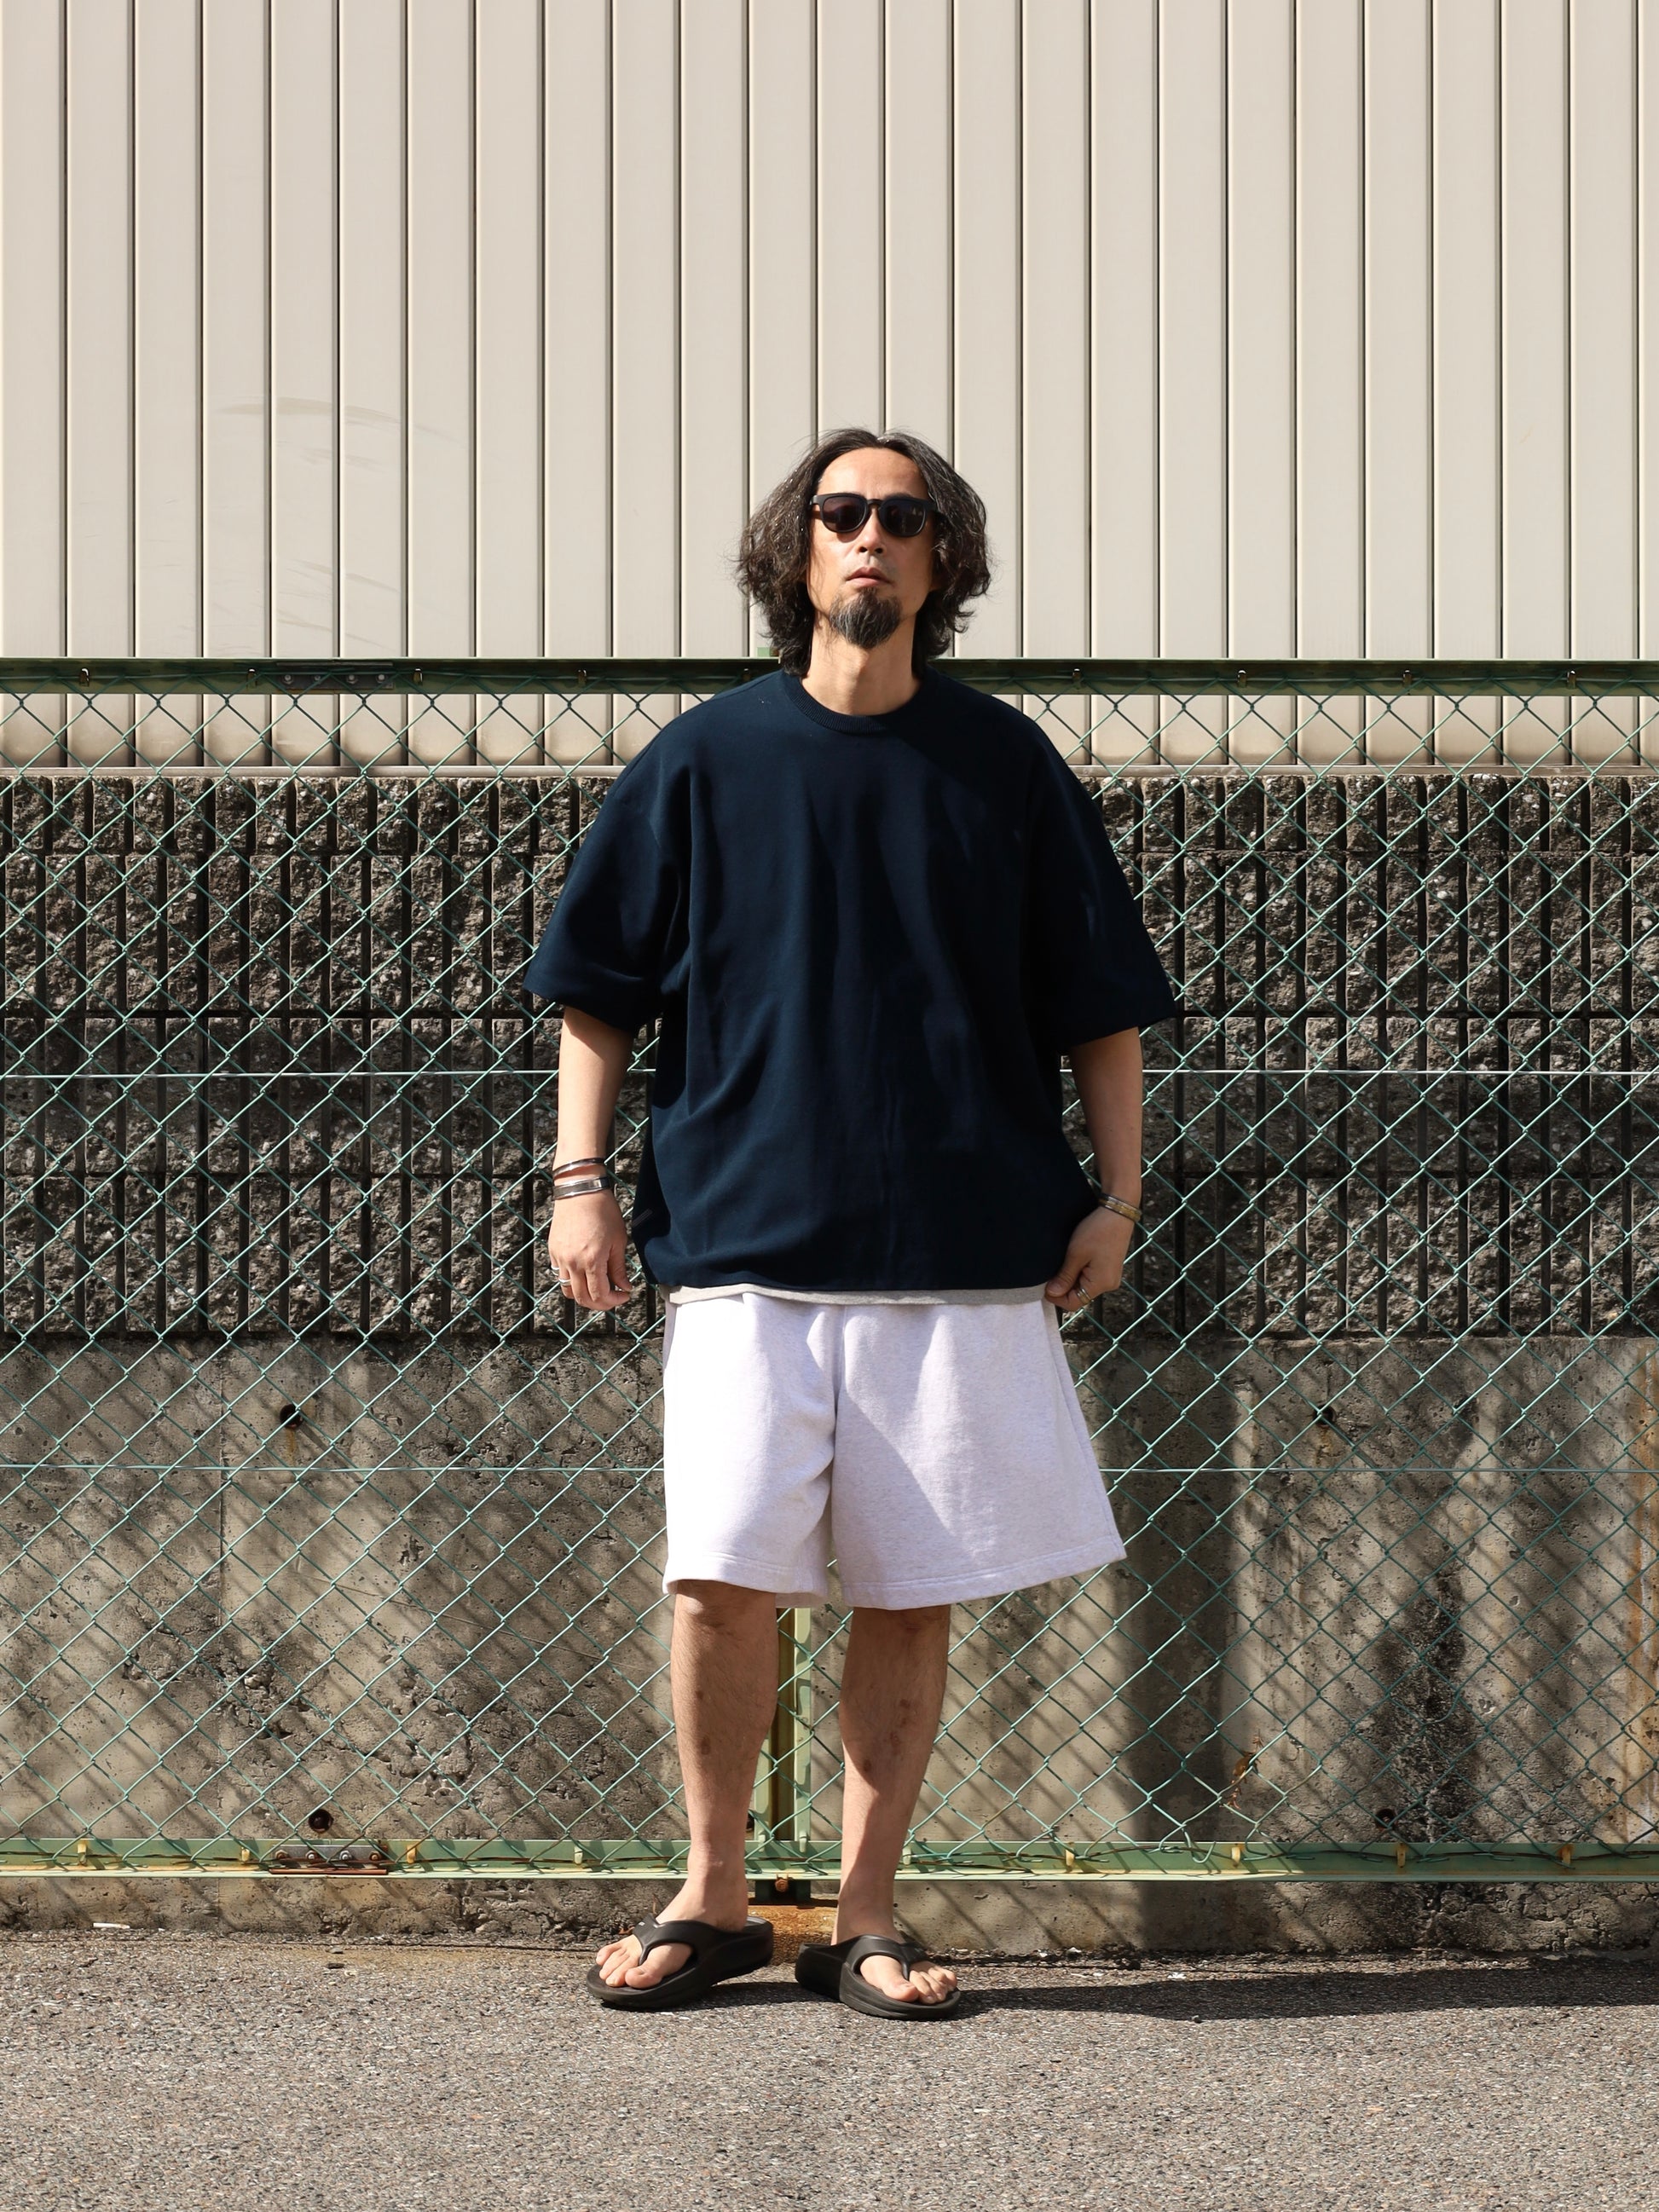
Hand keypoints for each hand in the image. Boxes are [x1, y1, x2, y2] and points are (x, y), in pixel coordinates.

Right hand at [548, 1191, 634, 1310]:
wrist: (580, 1190)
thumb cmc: (603, 1211)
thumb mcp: (618, 1240)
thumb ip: (619, 1268)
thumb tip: (624, 1286)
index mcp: (592, 1260)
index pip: (600, 1295)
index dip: (614, 1301)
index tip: (624, 1295)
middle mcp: (573, 1263)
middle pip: (583, 1299)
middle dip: (600, 1304)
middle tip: (613, 1298)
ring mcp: (560, 1258)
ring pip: (569, 1290)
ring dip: (584, 1295)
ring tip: (599, 1288)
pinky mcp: (553, 1251)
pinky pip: (561, 1275)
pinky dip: (573, 1281)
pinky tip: (586, 1273)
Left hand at [1044, 1206, 1133, 1309]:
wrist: (1117, 1213)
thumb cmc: (1097, 1231)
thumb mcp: (1076, 1254)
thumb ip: (1064, 1277)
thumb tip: (1052, 1293)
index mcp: (1101, 1283)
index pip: (1073, 1303)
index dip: (1056, 1297)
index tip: (1044, 1285)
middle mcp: (1108, 1284)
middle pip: (1079, 1296)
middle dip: (1062, 1287)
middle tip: (1050, 1272)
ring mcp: (1110, 1277)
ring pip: (1083, 1286)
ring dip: (1070, 1279)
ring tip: (1061, 1263)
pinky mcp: (1109, 1269)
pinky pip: (1090, 1278)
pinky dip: (1078, 1273)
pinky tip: (1072, 1261)